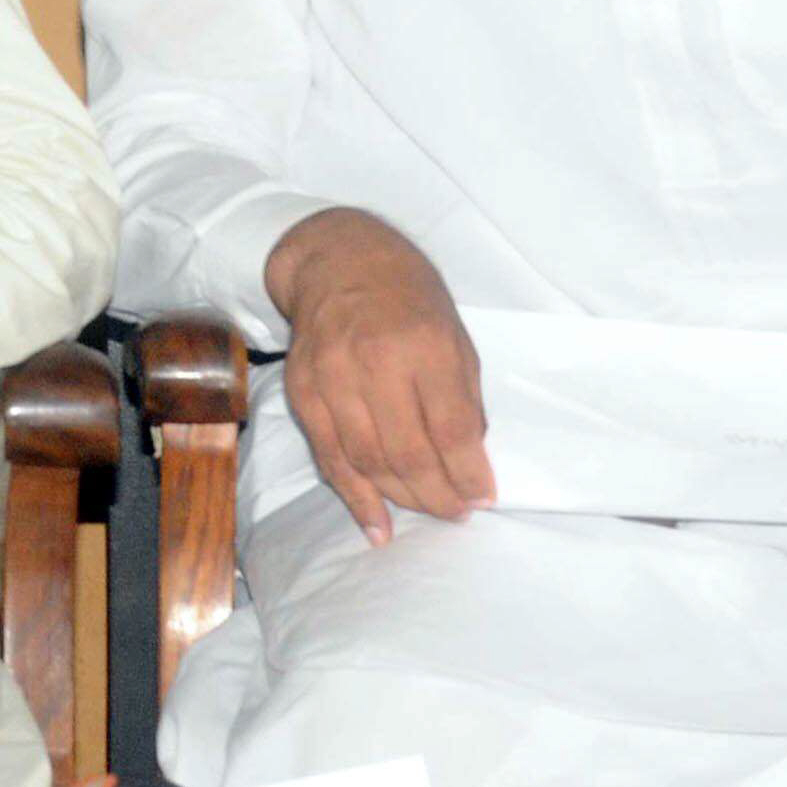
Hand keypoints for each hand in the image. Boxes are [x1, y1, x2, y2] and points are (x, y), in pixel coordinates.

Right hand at [267, 206, 490, 543]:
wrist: (339, 262)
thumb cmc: (409, 298)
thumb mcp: (455, 337)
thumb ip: (462, 399)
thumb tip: (469, 463)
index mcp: (424, 346)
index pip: (450, 429)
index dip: (469, 474)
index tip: (483, 498)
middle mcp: (374, 362)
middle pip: (407, 453)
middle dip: (438, 496)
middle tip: (456, 512)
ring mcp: (332, 377)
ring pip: (367, 460)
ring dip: (401, 498)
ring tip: (426, 511)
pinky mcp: (302, 390)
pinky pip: (329, 455)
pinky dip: (353, 496)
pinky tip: (376, 524)